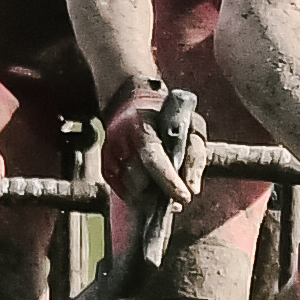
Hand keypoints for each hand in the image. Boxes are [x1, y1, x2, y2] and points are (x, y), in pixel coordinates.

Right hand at [99, 87, 195, 207]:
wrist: (133, 101)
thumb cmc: (169, 117)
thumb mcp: (190, 126)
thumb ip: (194, 155)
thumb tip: (193, 189)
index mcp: (143, 124)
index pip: (153, 157)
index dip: (169, 180)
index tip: (185, 197)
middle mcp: (121, 137)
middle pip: (138, 178)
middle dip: (159, 192)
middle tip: (178, 198)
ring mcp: (110, 149)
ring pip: (129, 186)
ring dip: (148, 194)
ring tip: (163, 189)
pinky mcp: (105, 160)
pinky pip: (119, 187)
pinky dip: (135, 193)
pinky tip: (148, 188)